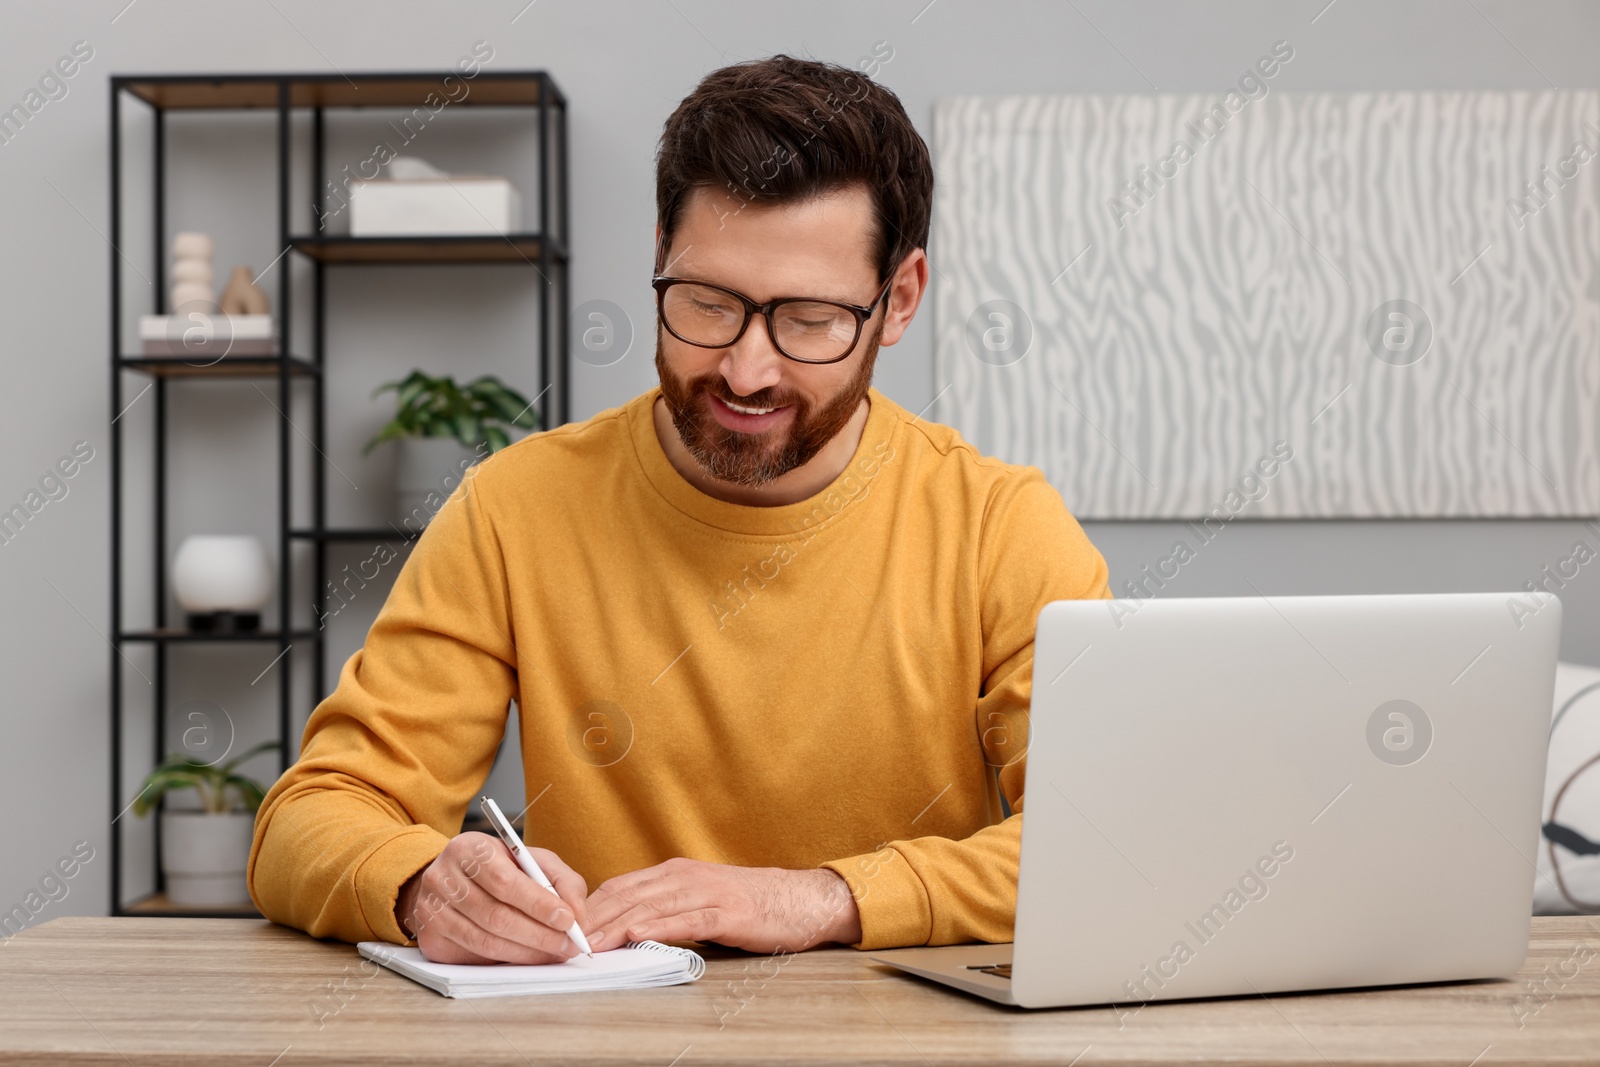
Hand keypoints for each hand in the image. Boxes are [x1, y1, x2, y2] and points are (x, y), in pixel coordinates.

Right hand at [394, 832, 589, 964]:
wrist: (448, 880)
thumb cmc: (495, 868)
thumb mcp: (529, 859)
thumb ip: (560, 879)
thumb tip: (577, 913)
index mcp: (468, 849)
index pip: (505, 881)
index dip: (539, 904)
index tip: (569, 920)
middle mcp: (443, 879)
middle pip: (496, 916)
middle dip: (539, 935)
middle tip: (568, 945)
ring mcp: (431, 911)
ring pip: (485, 941)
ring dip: (526, 953)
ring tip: (554, 954)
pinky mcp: (430, 939)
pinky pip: (473, 957)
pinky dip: (505, 961)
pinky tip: (527, 957)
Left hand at [582, 858, 861, 953]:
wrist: (798, 900)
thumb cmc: (748, 904)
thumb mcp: (699, 899)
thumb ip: (665, 908)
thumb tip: (624, 928)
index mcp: (675, 872)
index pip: (620, 886)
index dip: (590, 907)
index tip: (565, 926)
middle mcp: (685, 876)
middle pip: (628, 895)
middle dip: (594, 919)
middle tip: (566, 940)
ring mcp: (706, 892)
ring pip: (650, 906)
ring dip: (616, 925)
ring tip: (590, 943)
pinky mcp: (727, 912)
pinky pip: (686, 919)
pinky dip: (658, 925)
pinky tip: (637, 932)